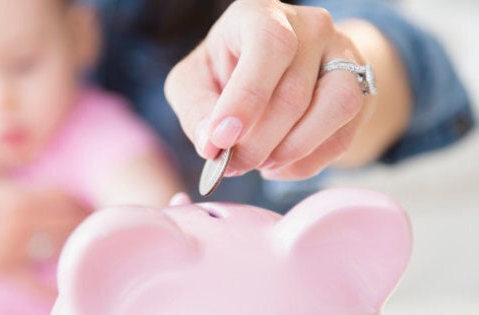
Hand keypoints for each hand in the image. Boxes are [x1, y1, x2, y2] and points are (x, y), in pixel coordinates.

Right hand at [0, 164, 89, 294]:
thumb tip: (11, 116)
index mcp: (16, 201)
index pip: (64, 200)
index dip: (81, 197)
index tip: (94, 195)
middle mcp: (17, 229)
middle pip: (67, 224)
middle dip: (85, 218)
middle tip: (100, 215)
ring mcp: (10, 252)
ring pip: (58, 249)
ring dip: (76, 242)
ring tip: (91, 235)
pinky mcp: (2, 267)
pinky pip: (31, 282)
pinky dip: (50, 288)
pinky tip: (70, 292)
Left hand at [165, 0, 376, 179]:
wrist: (272, 69)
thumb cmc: (224, 71)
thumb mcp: (193, 82)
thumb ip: (197, 111)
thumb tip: (212, 145)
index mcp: (262, 15)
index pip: (269, 47)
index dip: (246, 98)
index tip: (222, 140)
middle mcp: (311, 27)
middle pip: (295, 92)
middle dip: (258, 142)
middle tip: (234, 164)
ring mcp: (343, 56)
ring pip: (335, 109)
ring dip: (292, 150)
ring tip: (261, 163)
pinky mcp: (362, 90)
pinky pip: (344, 135)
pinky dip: (308, 162)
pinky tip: (280, 165)